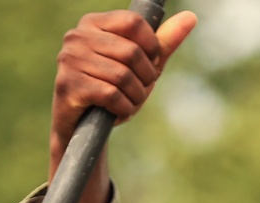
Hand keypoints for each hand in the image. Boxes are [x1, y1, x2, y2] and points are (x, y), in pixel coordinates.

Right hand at [50, 9, 196, 202]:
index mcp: (93, 23)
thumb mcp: (141, 67)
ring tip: (131, 103)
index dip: (152, 46)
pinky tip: (120, 113)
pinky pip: (111, 95)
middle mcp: (77, 37)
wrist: (80, 129)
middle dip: (146, 78)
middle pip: (131, 52)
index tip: (152, 64)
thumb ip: (163, 43)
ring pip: (122, 76)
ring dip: (136, 96)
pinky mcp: (69, 86)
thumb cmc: (111, 91)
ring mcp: (70, 61)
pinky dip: (124, 109)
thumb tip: (190, 18)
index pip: (133, 23)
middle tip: (141, 91)